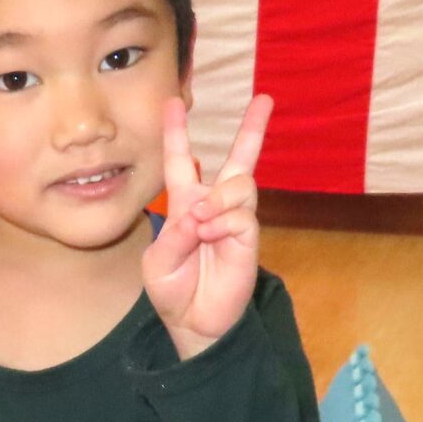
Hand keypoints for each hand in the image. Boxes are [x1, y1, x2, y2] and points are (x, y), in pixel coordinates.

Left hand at [144, 96, 272, 360]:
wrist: (192, 322)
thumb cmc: (172, 289)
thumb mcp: (158, 261)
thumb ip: (174, 235)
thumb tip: (199, 214)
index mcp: (185, 203)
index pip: (181, 160)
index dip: (177, 132)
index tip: (172, 102)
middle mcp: (213, 205)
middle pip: (238, 159)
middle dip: (252, 129)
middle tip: (264, 99)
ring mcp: (234, 220)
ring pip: (240, 183)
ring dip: (217, 199)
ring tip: (201, 222)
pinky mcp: (248, 238)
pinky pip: (242, 215)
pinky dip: (223, 222)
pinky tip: (210, 235)